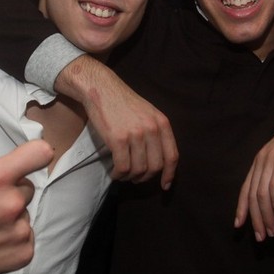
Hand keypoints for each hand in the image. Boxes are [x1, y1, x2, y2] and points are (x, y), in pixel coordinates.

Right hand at [0, 106, 53, 273]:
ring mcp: (19, 232)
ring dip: (9, 214)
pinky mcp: (23, 254)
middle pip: (26, 185)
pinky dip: (12, 237)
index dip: (33, 153)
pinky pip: (27, 236)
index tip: (24, 159)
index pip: (40, 154)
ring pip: (24, 212)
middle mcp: (12, 205)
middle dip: (8, 189)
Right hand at [68, 61, 176, 187]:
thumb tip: (159, 159)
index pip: (172, 156)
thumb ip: (156, 132)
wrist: (101, 88)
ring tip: (123, 174)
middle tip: (135, 178)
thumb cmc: (122, 102)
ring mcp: (136, 134)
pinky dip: (118, 174)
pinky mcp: (118, 139)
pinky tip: (114, 172)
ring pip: (139, 169)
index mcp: (162, 123)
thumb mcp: (148, 113)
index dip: (169, 174)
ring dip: (130, 177)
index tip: (164, 186)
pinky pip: (123, 167)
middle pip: (155, 166)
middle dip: (145, 178)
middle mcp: (152, 129)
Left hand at [235, 108, 273, 240]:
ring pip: (262, 195)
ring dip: (267, 216)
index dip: (241, 208)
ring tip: (272, 232)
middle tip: (261, 237)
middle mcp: (261, 160)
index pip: (245, 189)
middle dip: (255, 219)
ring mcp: (270, 160)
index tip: (239, 226)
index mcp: (260, 161)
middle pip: (252, 195)